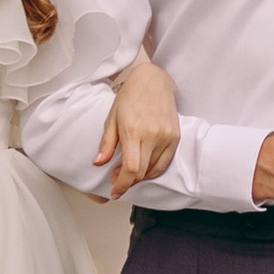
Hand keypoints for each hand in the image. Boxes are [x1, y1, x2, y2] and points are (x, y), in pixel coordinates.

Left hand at [95, 52, 179, 198]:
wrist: (154, 81)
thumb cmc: (130, 96)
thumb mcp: (112, 117)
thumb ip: (107, 143)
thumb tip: (98, 163)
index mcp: (133, 130)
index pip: (131, 168)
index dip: (122, 184)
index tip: (115, 191)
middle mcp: (153, 135)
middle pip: (141, 172)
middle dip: (127, 181)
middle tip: (117, 178)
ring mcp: (166, 136)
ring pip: (153, 170)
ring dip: (140, 176)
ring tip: (128, 171)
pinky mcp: (175, 137)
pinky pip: (165, 163)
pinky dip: (153, 170)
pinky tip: (143, 167)